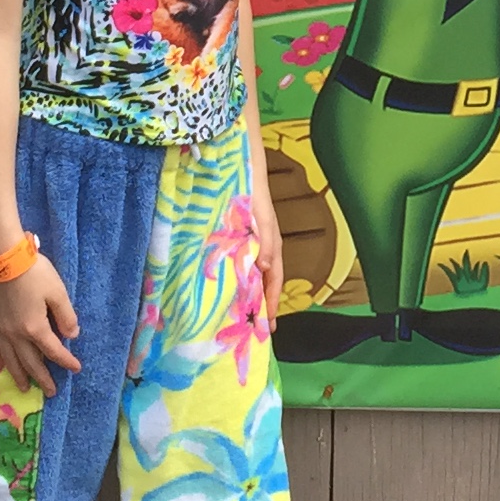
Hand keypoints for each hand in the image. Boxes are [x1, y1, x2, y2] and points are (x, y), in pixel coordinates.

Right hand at [0, 256, 81, 394]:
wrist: (3, 258)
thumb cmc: (34, 273)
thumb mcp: (58, 292)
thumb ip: (66, 316)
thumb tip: (72, 336)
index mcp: (35, 328)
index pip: (53, 351)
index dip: (66, 361)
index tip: (75, 369)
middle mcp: (16, 334)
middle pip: (30, 361)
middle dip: (42, 378)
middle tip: (50, 392)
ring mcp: (0, 328)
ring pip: (10, 359)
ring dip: (18, 374)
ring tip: (24, 387)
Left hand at [249, 171, 286, 317]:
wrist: (240, 172)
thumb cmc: (254, 196)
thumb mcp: (262, 220)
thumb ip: (265, 243)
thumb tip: (267, 267)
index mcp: (272, 247)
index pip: (274, 282)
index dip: (272, 304)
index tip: (268, 326)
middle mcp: (262, 249)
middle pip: (263, 282)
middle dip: (260, 304)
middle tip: (253, 328)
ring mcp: (249, 245)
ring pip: (250, 275)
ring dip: (247, 294)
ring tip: (238, 314)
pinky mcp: (235, 240)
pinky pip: (237, 265)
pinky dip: (235, 278)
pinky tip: (224, 287)